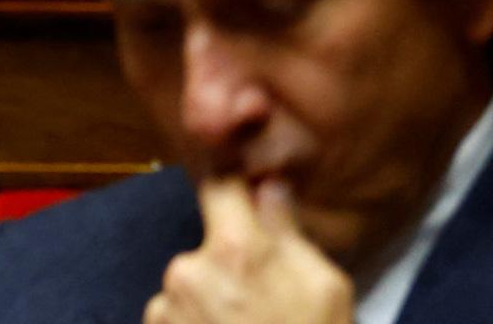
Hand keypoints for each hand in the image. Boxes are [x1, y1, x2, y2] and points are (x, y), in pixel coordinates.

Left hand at [147, 178, 353, 323]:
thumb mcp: (326, 290)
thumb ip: (289, 232)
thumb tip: (268, 186)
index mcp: (235, 250)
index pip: (218, 184)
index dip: (228, 182)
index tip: (237, 186)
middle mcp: (188, 271)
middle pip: (208, 249)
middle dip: (231, 267)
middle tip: (266, 305)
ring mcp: (166, 309)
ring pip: (191, 287)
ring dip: (212, 303)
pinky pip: (176, 318)